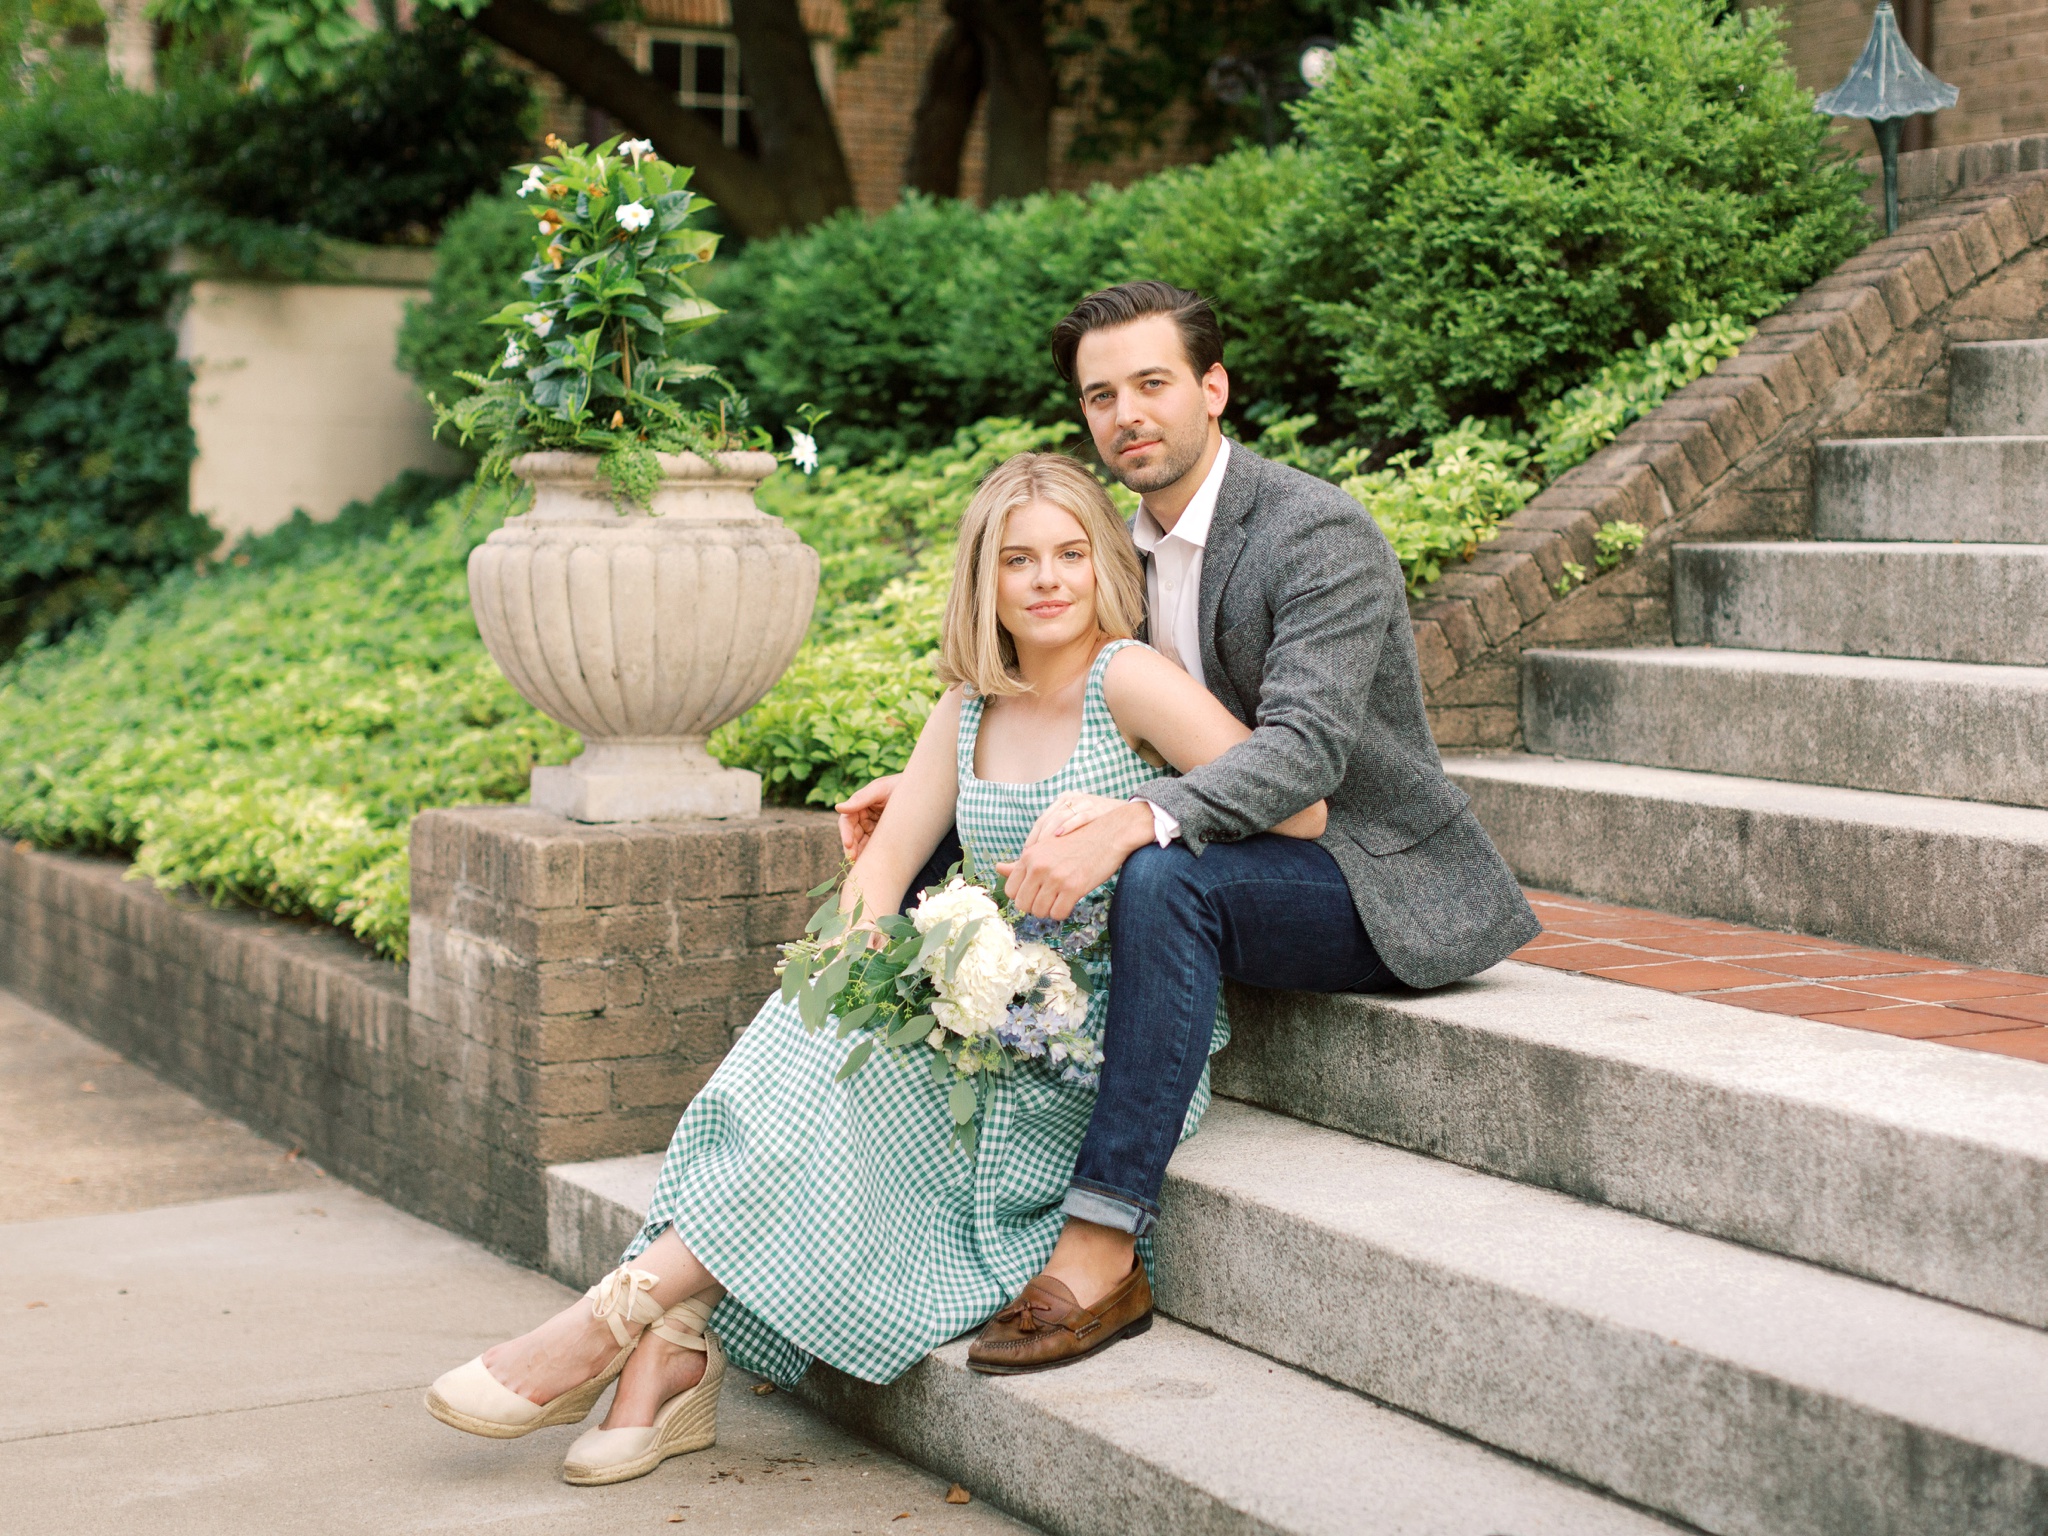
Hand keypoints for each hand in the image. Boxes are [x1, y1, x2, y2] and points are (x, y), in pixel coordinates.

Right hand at [835, 774, 899, 858]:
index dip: (846, 833)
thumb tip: (838, 807)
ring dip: (859, 854)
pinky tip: (872, 864)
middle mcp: (864, 817)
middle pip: (852, 835)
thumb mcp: (880, 790)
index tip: (848, 844)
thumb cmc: (898, 785)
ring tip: (861, 865)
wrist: (921, 791)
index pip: (847, 821)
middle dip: (851, 848)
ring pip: (862, 843)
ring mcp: (873, 827)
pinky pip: (874, 847)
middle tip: (853, 859)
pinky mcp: (883, 835)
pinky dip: (871, 855)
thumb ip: (861, 798)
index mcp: (859, 805)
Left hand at [997, 801, 1153, 918]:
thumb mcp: (1045, 848)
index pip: (1010, 891)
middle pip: (1023, 904)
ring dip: (1049, 910)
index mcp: (1029, 856)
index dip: (1023, 896)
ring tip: (1060, 899)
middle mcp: (1039, 866)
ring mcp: (1055, 877)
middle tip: (1049, 899)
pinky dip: (1062, 912)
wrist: (1108, 835)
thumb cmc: (1076, 842)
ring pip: (1039, 911)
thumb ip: (1021, 862)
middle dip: (1034, 906)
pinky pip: (1058, 914)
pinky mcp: (1073, 887)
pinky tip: (1070, 901)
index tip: (1036, 893)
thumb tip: (998, 868)